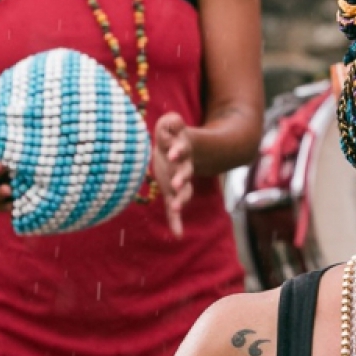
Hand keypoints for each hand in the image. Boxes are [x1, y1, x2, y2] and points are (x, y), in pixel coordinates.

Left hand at [151, 112, 192, 238]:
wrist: (181, 152)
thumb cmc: (171, 136)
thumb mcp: (170, 124)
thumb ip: (172, 122)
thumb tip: (174, 121)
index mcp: (181, 150)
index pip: (180, 149)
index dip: (177, 151)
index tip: (172, 153)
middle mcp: (184, 167)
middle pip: (185, 172)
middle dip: (181, 178)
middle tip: (177, 184)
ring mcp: (179, 180)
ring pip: (183, 191)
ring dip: (180, 199)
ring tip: (176, 206)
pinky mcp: (173, 191)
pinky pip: (174, 208)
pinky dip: (176, 221)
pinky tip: (177, 234)